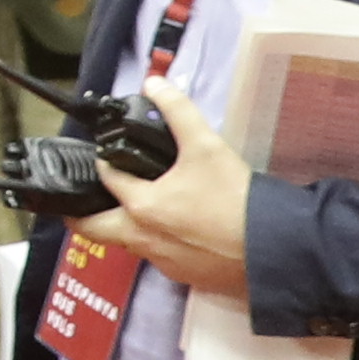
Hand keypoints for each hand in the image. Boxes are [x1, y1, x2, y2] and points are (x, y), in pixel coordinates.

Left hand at [75, 80, 260, 297]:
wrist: (276, 249)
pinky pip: (156, 258)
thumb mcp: (207, 146)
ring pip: (125, 244)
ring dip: (120, 226)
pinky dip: (153, 242)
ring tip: (128, 206)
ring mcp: (162, 262)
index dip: (104, 162)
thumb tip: (154, 83)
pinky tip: (170, 229)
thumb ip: (178, 111)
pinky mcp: (184, 276)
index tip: (106, 155)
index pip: (106, 178)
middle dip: (82, 212)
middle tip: (83, 198)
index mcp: (140, 206)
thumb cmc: (237, 199)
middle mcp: (142, 239)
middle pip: (93, 228)